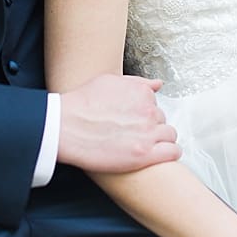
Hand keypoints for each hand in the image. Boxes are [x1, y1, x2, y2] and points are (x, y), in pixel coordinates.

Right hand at [57, 73, 180, 171]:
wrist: (63, 127)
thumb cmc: (81, 104)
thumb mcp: (110, 82)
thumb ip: (138, 83)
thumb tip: (159, 84)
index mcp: (143, 93)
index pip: (155, 104)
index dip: (144, 114)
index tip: (133, 121)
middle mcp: (149, 111)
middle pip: (162, 120)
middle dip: (151, 127)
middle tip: (134, 135)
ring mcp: (148, 133)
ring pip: (169, 135)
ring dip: (160, 140)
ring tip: (146, 145)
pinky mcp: (144, 154)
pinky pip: (172, 151)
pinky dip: (170, 152)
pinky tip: (161, 155)